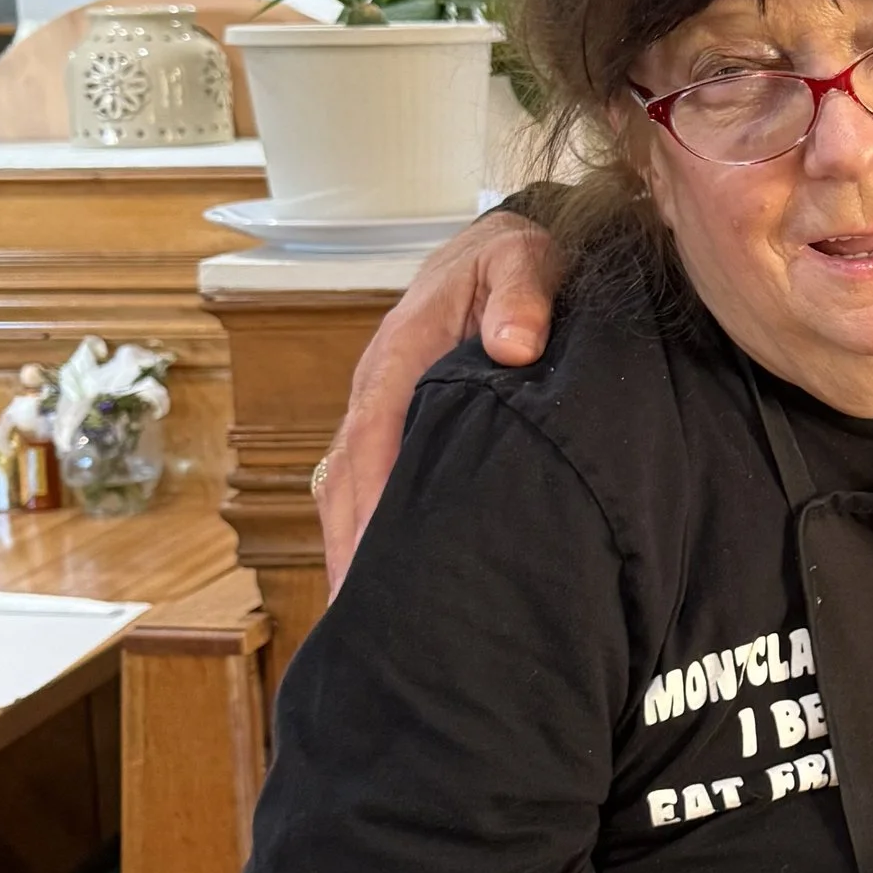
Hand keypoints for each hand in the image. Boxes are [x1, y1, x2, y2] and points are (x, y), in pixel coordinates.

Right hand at [318, 212, 566, 594]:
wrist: (504, 246)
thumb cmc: (516, 258)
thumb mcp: (525, 261)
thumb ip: (522, 295)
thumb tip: (514, 344)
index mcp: (401, 353)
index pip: (375, 433)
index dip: (374, 495)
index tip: (378, 557)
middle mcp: (378, 388)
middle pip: (347, 476)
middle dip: (348, 546)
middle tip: (359, 624)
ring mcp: (382, 410)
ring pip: (348, 487)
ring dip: (349, 548)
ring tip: (359, 626)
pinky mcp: (398, 427)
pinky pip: (367, 483)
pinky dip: (364, 531)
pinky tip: (379, 582)